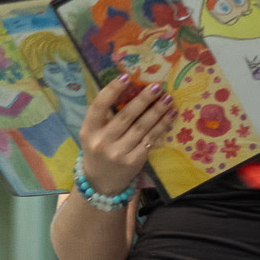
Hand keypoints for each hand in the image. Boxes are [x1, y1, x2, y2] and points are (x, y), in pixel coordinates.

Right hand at [77, 76, 176, 196]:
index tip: (126, 76)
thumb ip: (105, 116)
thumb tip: (129, 90)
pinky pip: (150, 139)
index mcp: (89, 131)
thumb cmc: (98, 151)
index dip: (112, 90)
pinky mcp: (134, 161)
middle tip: (157, 86)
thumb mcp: (93, 134)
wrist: (101, 183)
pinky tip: (170, 116)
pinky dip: (162, 126)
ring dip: (157, 111)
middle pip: (126, 116)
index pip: (98, 106)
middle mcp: (102, 142)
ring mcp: (118, 153)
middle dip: (143, 99)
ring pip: (142, 127)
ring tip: (168, 99)